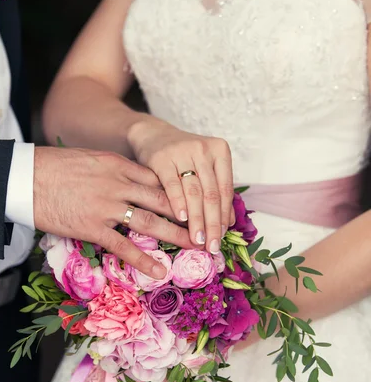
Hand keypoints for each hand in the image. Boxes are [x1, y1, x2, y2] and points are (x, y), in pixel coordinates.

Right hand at [33, 147, 191, 278]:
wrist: (26, 176)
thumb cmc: (56, 166)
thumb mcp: (92, 158)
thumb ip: (116, 170)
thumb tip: (134, 181)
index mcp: (120, 165)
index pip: (159, 179)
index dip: (182, 193)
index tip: (198, 202)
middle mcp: (119, 184)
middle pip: (163, 200)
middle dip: (189, 214)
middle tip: (209, 226)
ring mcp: (107, 206)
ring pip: (150, 222)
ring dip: (176, 235)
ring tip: (197, 247)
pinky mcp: (92, 227)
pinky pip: (123, 245)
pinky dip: (143, 260)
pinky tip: (159, 271)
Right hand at [128, 118, 234, 253]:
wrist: (153, 136)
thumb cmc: (183, 158)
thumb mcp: (203, 169)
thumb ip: (216, 191)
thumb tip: (228, 223)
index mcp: (220, 151)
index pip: (226, 190)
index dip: (225, 216)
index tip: (223, 238)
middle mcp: (203, 149)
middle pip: (211, 193)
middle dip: (212, 223)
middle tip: (212, 246)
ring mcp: (183, 151)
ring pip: (194, 192)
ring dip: (197, 219)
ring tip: (198, 239)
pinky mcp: (162, 158)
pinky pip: (172, 185)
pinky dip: (178, 203)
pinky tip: (181, 220)